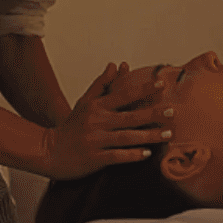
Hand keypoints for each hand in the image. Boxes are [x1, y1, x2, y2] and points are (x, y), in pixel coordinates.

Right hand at [41, 62, 174, 180]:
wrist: (49, 151)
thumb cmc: (71, 127)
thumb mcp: (84, 102)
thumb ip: (101, 84)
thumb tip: (115, 65)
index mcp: (96, 106)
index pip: (123, 94)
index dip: (143, 88)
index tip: (161, 84)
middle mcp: (97, 122)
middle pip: (129, 116)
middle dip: (152, 114)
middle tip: (172, 112)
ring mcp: (96, 140)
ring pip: (127, 137)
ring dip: (148, 136)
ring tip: (167, 134)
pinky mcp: (95, 158)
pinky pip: (117, 156)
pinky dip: (132, 155)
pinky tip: (147, 154)